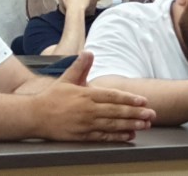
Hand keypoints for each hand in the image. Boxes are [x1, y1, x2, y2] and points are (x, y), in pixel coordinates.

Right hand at [31, 51, 154, 140]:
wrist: (36, 115)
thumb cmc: (52, 97)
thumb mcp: (66, 78)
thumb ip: (80, 66)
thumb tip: (89, 52)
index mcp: (86, 95)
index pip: (112, 96)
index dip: (129, 99)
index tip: (142, 100)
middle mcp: (88, 110)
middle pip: (116, 112)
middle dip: (136, 113)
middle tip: (152, 114)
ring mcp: (86, 124)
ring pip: (112, 125)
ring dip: (130, 125)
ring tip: (145, 125)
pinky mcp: (82, 135)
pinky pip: (103, 136)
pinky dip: (117, 136)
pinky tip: (128, 135)